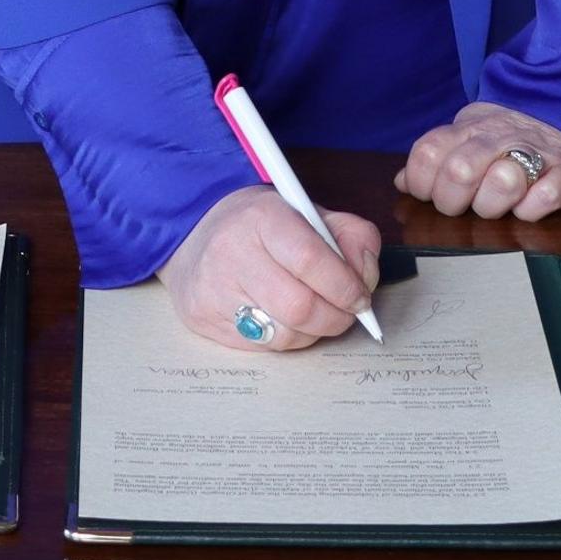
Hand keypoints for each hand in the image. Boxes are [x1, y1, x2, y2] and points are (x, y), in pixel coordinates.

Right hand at [160, 187, 382, 351]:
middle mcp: (232, 252)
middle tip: (346, 312)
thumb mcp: (307, 212)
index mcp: (263, 217)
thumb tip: (367, 276)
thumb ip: (349, 235)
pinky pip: (263, 347)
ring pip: (284, 335)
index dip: (346, 286)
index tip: (361, 297)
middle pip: (300, 307)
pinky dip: (285, 338)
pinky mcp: (205, 319)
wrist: (194, 234)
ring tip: (313, 312)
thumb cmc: (262, 226)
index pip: (312, 260)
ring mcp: (214, 289)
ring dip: (312, 331)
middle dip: (335, 317)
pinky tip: (281, 317)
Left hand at [398, 102, 560, 223]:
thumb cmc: (516, 132)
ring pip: (502, 183)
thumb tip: (402, 181)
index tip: (431, 195)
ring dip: (495, 205)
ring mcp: (535, 153)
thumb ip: (437, 157)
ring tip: (501, 205)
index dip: (422, 182)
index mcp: (469, 128)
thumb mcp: (471, 135)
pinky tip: (532, 203)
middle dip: (454, 201)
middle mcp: (498, 137)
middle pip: (459, 172)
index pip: (427, 152)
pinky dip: (534, 208)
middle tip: (466, 205)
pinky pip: (545, 197)